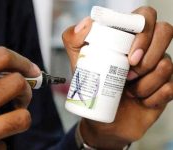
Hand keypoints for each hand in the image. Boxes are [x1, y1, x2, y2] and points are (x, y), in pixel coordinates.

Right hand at [0, 46, 40, 149]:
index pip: (0, 58)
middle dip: (26, 89)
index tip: (32, 69)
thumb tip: (3, 61)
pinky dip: (1, 140)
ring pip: (22, 117)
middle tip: (20, 95)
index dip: (21, 61)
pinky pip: (5, 144)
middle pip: (18, 84)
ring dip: (21, 114)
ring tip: (10, 114)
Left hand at [63, 6, 172, 148]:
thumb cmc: (92, 87)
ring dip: (145, 83)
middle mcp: (146, 49)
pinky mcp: (164, 88)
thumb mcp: (78, 63)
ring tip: (129, 90)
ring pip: (167, 65)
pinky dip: (151, 98)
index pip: (146, 17)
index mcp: (127, 38)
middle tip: (129, 74)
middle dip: (147, 58)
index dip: (143, 32)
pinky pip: (170, 88)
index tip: (129, 56)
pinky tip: (140, 101)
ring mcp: (157, 68)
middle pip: (165, 33)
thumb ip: (73, 41)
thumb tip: (86, 24)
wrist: (102, 118)